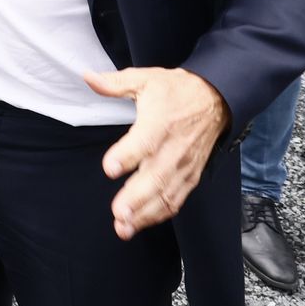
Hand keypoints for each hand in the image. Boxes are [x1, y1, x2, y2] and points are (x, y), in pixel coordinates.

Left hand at [82, 66, 229, 239]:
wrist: (216, 100)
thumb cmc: (177, 90)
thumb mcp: (146, 79)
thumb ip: (115, 83)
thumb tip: (88, 77)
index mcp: (161, 121)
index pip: (145, 141)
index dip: (128, 155)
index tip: (109, 168)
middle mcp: (174, 148)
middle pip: (156, 176)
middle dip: (137, 198)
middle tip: (118, 213)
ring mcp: (184, 166)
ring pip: (166, 194)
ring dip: (145, 213)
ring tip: (123, 228)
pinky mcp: (190, 177)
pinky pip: (175, 200)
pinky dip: (158, 214)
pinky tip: (139, 223)